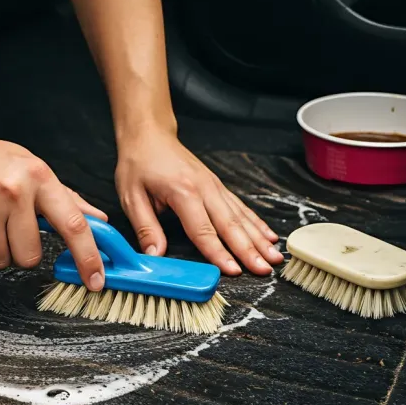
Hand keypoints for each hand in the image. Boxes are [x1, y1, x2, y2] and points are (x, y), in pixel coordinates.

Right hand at [0, 121, 107, 290]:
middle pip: (30, 256)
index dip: (88, 257)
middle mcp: (12, 192)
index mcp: (36, 176)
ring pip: (0, 260)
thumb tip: (97, 220)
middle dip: (20, 250)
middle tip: (6, 227)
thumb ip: (63, 196)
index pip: (72, 224)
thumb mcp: (26, 164)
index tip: (95, 279)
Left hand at [115, 129, 282, 274]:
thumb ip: (145, 228)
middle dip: (249, 250)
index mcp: (183, 192)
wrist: (149, 135)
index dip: (218, 253)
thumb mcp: (131, 197)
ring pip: (241, 217)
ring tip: (275, 258)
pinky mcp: (218, 187)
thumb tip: (154, 256)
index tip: (233, 270)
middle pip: (230, 225)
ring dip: (260, 239)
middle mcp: (205, 188)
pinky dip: (257, 223)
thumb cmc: (139, 163)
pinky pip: (241, 208)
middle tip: (264, 270)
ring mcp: (215, 187)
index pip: (203, 230)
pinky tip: (269, 236)